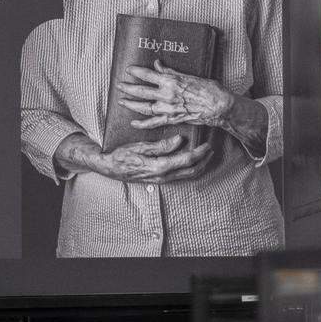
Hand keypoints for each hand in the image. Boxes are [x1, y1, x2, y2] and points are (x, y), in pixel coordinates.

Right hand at [95, 135, 212, 183]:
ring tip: (206, 155)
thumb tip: (179, 141)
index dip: (198, 153)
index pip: (185, 161)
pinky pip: (180, 177)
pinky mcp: (159, 180)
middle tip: (211, 149)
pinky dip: (190, 170)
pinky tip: (193, 162)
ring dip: (199, 166)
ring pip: (187, 176)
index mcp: (158, 167)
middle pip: (190, 171)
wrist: (110, 168)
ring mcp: (161, 181)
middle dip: (203, 161)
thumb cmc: (122, 155)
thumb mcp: (140, 147)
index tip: (206, 144)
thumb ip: (161, 145)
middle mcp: (162, 177)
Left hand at [118, 60, 233, 128]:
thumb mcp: (188, 75)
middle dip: (128, 88)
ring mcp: (168, 108)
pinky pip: (153, 123)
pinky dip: (142, 124)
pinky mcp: (172, 119)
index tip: (128, 69)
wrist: (218, 105)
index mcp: (170, 81)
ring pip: (143, 107)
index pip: (148, 74)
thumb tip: (158, 64)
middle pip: (141, 91)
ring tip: (121, 102)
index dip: (136, 72)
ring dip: (131, 104)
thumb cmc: (207, 89)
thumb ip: (170, 72)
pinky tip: (134, 123)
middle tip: (119, 85)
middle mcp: (166, 95)